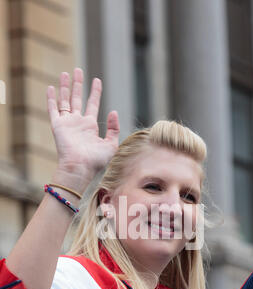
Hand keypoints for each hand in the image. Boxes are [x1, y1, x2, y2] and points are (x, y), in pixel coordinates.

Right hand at [47, 68, 119, 182]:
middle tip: (78, 70)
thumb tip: (113, 111)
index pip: (92, 104)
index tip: (97, 80)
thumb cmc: (96, 160)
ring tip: (65, 73)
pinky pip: (53, 109)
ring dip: (65, 87)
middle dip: (78, 84)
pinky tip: (51, 87)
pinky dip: (51, 98)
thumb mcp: (111, 144)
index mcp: (90, 127)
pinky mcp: (57, 125)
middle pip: (77, 98)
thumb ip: (114, 128)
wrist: (80, 167)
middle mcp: (78, 123)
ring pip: (65, 100)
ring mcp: (67, 123)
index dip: (95, 92)